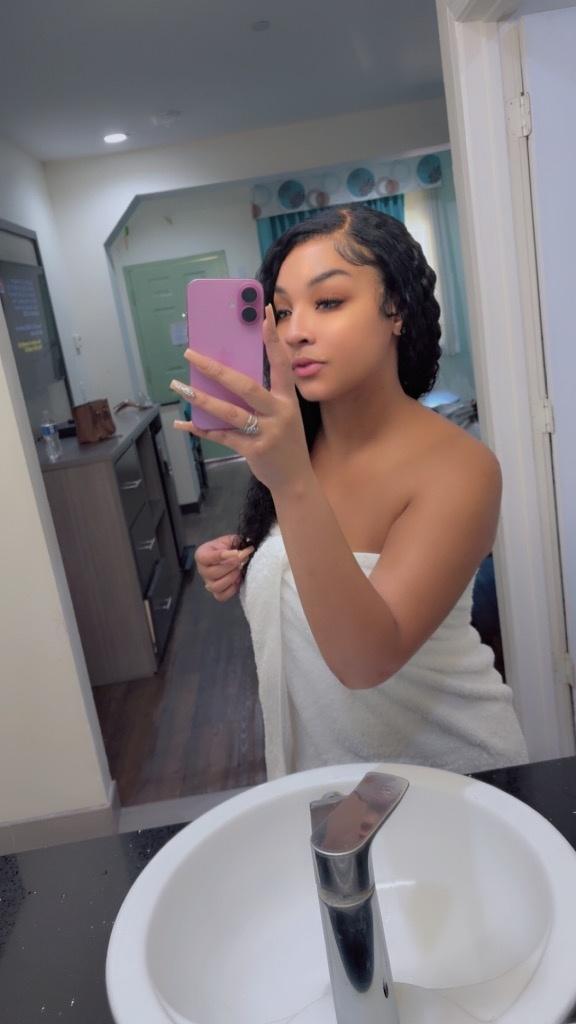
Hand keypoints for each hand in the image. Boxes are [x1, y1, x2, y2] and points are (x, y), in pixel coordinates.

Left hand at [170, 305, 313, 495]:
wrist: (295, 480)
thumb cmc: (285, 441)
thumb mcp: (283, 414)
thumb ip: (263, 396)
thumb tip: (227, 375)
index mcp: (287, 399)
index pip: (281, 363)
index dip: (272, 339)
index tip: (262, 313)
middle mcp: (278, 413)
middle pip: (245, 386)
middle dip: (216, 369)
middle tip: (191, 354)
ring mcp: (266, 432)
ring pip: (229, 411)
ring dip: (201, 398)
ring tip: (180, 385)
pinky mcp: (252, 450)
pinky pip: (221, 436)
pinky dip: (201, 429)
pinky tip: (184, 423)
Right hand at [195, 535, 254, 602]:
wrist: (228, 557)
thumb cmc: (227, 548)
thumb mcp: (229, 540)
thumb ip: (235, 542)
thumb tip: (246, 548)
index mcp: (202, 555)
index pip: (206, 557)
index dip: (223, 555)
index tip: (237, 552)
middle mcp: (202, 570)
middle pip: (213, 573)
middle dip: (231, 566)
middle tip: (242, 559)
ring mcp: (208, 583)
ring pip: (217, 586)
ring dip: (231, 578)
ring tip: (239, 570)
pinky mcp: (216, 593)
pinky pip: (222, 596)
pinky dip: (232, 589)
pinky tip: (237, 580)